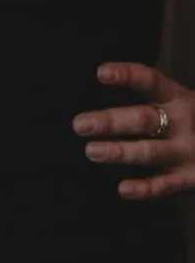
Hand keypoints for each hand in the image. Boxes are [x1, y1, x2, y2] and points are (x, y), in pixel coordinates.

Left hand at [72, 62, 194, 198]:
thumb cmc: (192, 120)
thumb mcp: (177, 101)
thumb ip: (150, 98)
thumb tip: (98, 84)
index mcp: (178, 97)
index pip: (150, 81)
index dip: (127, 75)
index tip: (101, 73)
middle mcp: (184, 122)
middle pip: (144, 119)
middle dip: (112, 121)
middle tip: (80, 124)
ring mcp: (190, 151)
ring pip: (151, 152)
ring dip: (121, 152)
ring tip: (92, 151)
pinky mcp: (193, 177)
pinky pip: (166, 185)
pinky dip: (146, 188)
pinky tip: (123, 189)